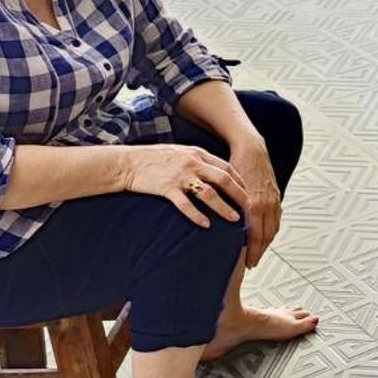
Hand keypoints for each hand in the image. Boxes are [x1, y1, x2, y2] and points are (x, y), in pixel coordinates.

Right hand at [122, 143, 252, 226]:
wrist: (127, 163)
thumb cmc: (153, 159)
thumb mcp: (179, 153)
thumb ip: (197, 160)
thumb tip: (215, 171)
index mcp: (197, 154)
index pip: (227, 168)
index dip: (241, 182)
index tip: (249, 194)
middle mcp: (192, 163)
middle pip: (224, 180)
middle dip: (240, 195)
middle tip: (250, 209)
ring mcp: (179, 175)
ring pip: (208, 193)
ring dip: (223, 207)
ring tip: (234, 220)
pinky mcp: (166, 188)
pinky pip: (185, 204)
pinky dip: (197, 215)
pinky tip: (206, 224)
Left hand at [227, 135, 281, 260]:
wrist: (252, 149)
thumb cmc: (237, 165)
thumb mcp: (228, 188)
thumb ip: (229, 207)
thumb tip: (220, 227)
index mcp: (256, 205)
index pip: (257, 236)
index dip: (253, 251)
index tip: (248, 263)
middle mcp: (268, 204)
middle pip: (267, 236)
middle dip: (260, 251)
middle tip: (252, 262)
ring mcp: (274, 200)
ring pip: (274, 228)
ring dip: (267, 242)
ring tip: (258, 252)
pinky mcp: (277, 196)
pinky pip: (277, 218)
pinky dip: (272, 229)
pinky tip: (266, 233)